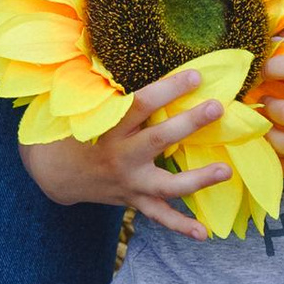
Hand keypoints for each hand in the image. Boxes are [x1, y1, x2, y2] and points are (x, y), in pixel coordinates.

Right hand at [24, 64, 239, 239]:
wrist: (57, 174)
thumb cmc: (77, 131)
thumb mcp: (86, 108)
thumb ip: (109, 88)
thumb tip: (128, 49)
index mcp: (109, 128)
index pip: (140, 104)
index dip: (168, 89)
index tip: (196, 75)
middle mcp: (120, 157)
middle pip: (158, 140)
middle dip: (188, 124)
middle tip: (216, 109)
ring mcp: (129, 182)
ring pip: (166, 184)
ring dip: (197, 179)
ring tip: (225, 170)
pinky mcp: (133, 200)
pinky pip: (159, 216)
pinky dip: (180, 226)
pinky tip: (203, 234)